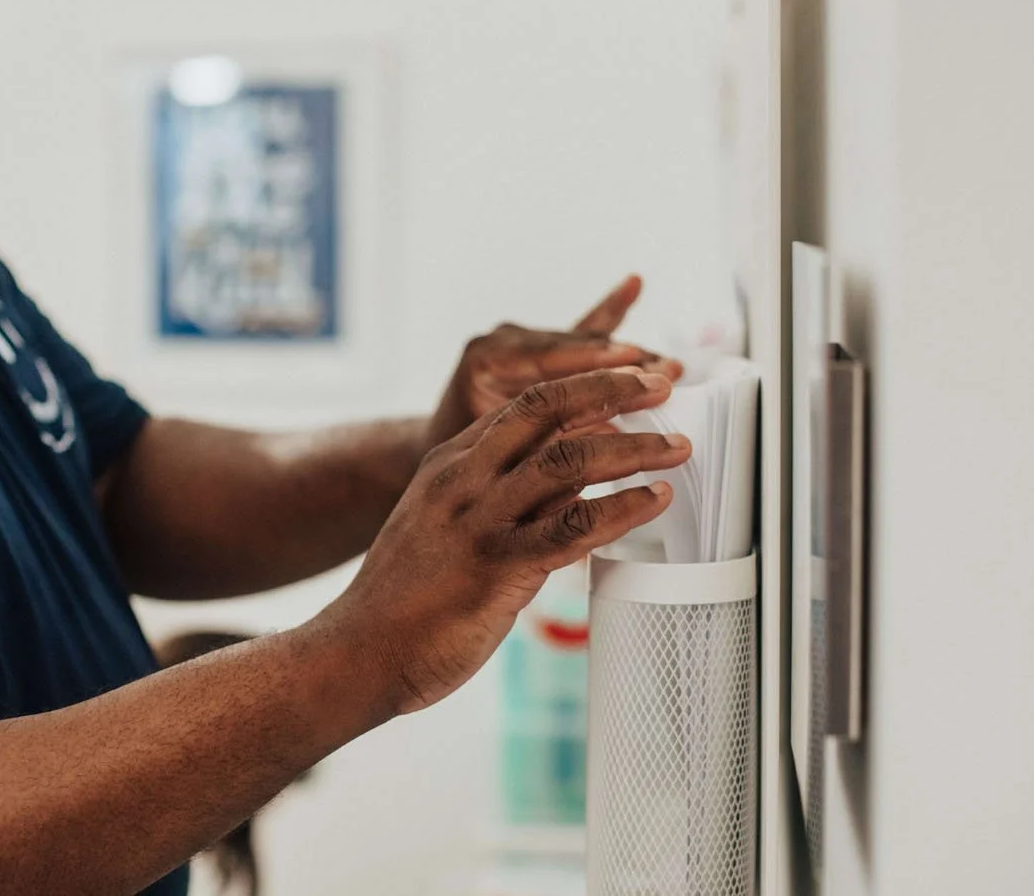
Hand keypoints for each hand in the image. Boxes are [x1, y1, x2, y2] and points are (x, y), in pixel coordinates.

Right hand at [326, 367, 690, 714]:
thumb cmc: (402, 599)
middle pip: (547, 409)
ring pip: (568, 460)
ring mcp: (478, 520)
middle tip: (659, 385)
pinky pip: (573, 528)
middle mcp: (462, 479)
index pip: (524, 404)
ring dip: (633, 448)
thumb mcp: (439, 524)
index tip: (626, 380)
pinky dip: (622, 509)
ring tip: (675, 447)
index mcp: (448, 463)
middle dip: (611, 390)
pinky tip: (652, 500)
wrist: (358, 652)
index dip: (582, 386)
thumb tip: (563, 488)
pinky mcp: (496, 567)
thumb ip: (493, 498)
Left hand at [426, 275, 683, 447]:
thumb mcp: (501, 456)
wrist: (446, 468)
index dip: (600, 368)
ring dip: (630, 355)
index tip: (639, 372)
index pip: (552, 359)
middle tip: (666, 371)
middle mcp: (502, 341)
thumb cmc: (466, 466)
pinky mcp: (537, 348)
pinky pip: (580, 331)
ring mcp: (520, 340)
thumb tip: (608, 435)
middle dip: (625, 360)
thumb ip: (549, 443)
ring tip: (667, 363)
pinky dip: (610, 312)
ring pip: (584, 343)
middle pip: (575, 347)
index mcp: (484, 360)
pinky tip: (632, 284)